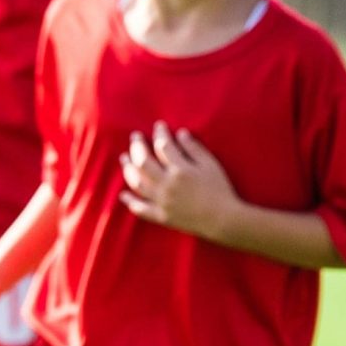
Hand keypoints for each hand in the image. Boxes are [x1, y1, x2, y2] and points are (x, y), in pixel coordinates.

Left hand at [121, 123, 241, 240]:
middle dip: (137, 146)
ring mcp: (162, 201)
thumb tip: (180, 133)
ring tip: (124, 158)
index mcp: (180, 169)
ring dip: (128, 168)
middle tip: (135, 137)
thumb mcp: (211, 165)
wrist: (222, 219)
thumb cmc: (220, 190)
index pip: (163, 145)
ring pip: (137, 182)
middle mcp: (167, 184)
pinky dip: (130, 201)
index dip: (160, 133)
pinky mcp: (161, 216)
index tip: (158, 125)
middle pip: (143, 161)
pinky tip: (123, 195)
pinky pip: (141, 208)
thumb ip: (194, 148)